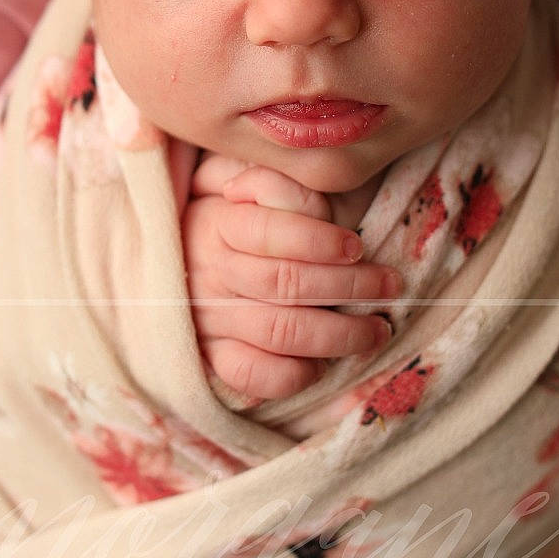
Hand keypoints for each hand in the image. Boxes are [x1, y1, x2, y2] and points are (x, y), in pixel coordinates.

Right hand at [180, 154, 400, 403]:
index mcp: (218, 225)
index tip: (358, 247)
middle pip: (286, 284)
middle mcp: (212, 275)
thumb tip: (291, 197)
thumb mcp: (232, 181)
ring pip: (281, 332)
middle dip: (349, 287)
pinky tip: (322, 363)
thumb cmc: (222, 217)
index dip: (319, 241)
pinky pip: (254, 376)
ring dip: (339, 334)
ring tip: (376, 329)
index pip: (269, 233)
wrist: (168, 262)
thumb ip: (267, 181)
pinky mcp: (212, 358)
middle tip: (390, 286)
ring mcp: (210, 320)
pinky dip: (295, 374)